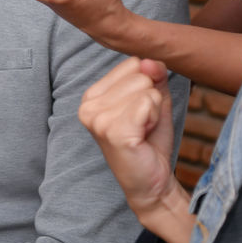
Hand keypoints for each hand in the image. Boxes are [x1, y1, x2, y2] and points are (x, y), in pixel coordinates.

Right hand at [80, 58, 191, 242]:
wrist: (152, 181)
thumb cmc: (149, 141)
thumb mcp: (154, 99)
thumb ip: (154, 74)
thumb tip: (150, 61)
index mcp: (92, 95)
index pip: (133, 63)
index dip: (146, 86)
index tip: (139, 112)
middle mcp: (88, 105)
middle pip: (140, 75)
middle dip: (150, 100)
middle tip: (142, 125)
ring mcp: (98, 118)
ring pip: (146, 89)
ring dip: (153, 112)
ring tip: (142, 131)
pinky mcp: (113, 131)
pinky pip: (148, 103)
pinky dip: (154, 119)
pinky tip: (143, 136)